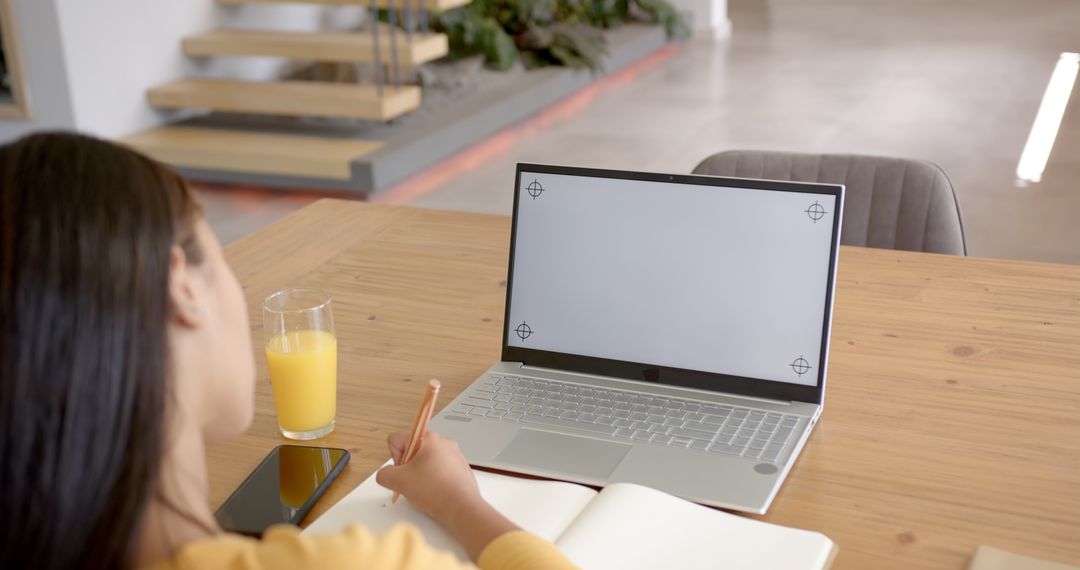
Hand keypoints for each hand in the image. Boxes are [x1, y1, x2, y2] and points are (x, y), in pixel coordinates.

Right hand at [376, 431, 518, 560]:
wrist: (462, 507)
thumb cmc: (435, 490)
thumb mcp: (398, 481)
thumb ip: (383, 474)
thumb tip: (386, 474)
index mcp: (429, 437)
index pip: (398, 439)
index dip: (395, 457)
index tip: (404, 470)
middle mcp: (443, 441)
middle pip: (413, 450)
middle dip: (409, 467)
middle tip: (414, 482)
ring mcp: (454, 454)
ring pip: (426, 461)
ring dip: (421, 474)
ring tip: (426, 489)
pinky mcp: (461, 467)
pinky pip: (439, 469)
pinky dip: (434, 479)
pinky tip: (436, 491)